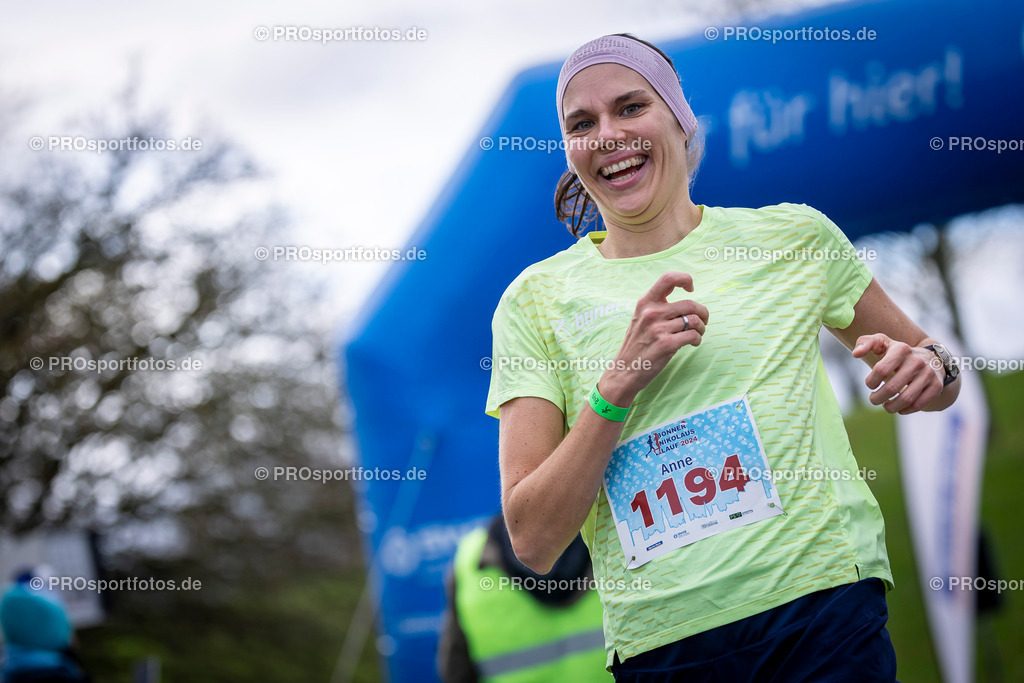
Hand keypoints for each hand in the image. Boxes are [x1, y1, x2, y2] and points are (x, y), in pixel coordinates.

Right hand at [600, 272, 708, 405]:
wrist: (625, 371)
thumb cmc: (637, 344)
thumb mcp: (640, 318)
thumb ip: (657, 306)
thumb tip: (684, 299)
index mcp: (645, 303)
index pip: (668, 278)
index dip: (685, 279)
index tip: (690, 289)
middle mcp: (651, 313)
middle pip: (690, 303)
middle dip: (703, 312)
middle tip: (703, 321)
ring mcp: (658, 329)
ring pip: (694, 320)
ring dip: (701, 328)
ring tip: (697, 334)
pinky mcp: (666, 344)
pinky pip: (693, 335)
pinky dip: (697, 339)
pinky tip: (692, 343)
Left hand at [852, 333, 943, 414]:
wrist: (929, 358)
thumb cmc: (897, 353)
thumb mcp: (882, 342)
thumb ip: (865, 343)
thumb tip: (856, 354)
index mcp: (901, 349)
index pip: (881, 370)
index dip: (871, 382)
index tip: (871, 385)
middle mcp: (917, 361)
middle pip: (892, 388)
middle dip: (877, 398)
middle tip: (873, 399)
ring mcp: (928, 374)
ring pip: (906, 399)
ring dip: (890, 407)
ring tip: (885, 405)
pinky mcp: (936, 386)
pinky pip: (918, 405)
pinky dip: (905, 410)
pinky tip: (899, 408)